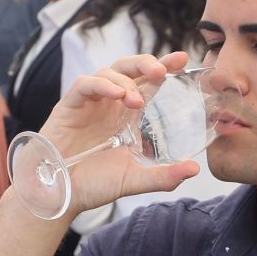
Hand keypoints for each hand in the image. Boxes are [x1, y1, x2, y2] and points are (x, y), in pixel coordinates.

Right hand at [31, 52, 202, 216]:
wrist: (61, 196)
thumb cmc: (95, 184)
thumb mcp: (135, 180)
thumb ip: (164, 176)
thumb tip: (195, 170)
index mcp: (128, 115)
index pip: (148, 82)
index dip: (164, 67)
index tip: (183, 59)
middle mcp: (110, 104)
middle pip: (128, 68)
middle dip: (146, 62)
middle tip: (162, 69)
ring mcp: (90, 103)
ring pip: (107, 71)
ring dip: (125, 80)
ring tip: (136, 100)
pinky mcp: (69, 106)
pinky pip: (85, 84)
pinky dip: (102, 85)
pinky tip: (116, 94)